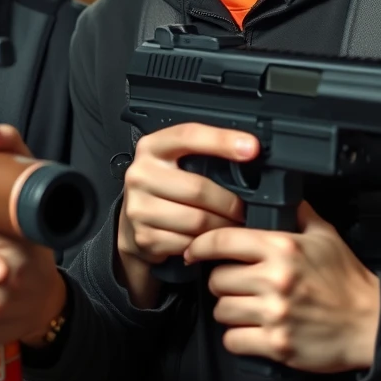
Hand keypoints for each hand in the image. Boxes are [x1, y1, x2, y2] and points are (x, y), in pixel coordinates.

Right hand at [116, 123, 258, 306]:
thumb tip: (247, 151)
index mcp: (152, 148)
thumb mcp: (174, 161)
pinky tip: (207, 239)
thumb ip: (202, 154)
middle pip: (199, 188)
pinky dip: (204, 244)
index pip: (188, 136)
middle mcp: (141, 174)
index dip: (221, 140)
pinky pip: (188, 243)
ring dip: (221, 226)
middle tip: (243, 209)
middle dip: (229, 202)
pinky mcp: (144, 236)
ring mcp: (139, 207)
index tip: (250, 147)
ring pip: (197, 220)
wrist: (130, 222)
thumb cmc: (163, 187)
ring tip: (228, 224)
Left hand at [185, 201, 379, 372]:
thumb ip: (297, 212)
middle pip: (217, 278)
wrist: (372, 324)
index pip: (221, 240)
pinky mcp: (278, 344)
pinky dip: (237, 337)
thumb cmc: (347, 281)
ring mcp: (275, 313)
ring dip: (229, 309)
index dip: (201, 245)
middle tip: (236, 283)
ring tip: (245, 306)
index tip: (195, 250)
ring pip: (222, 309)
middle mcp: (275, 279)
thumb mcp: (324, 235)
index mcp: (281, 248)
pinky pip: (233, 339)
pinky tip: (250, 330)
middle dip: (222, 281)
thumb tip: (280, 193)